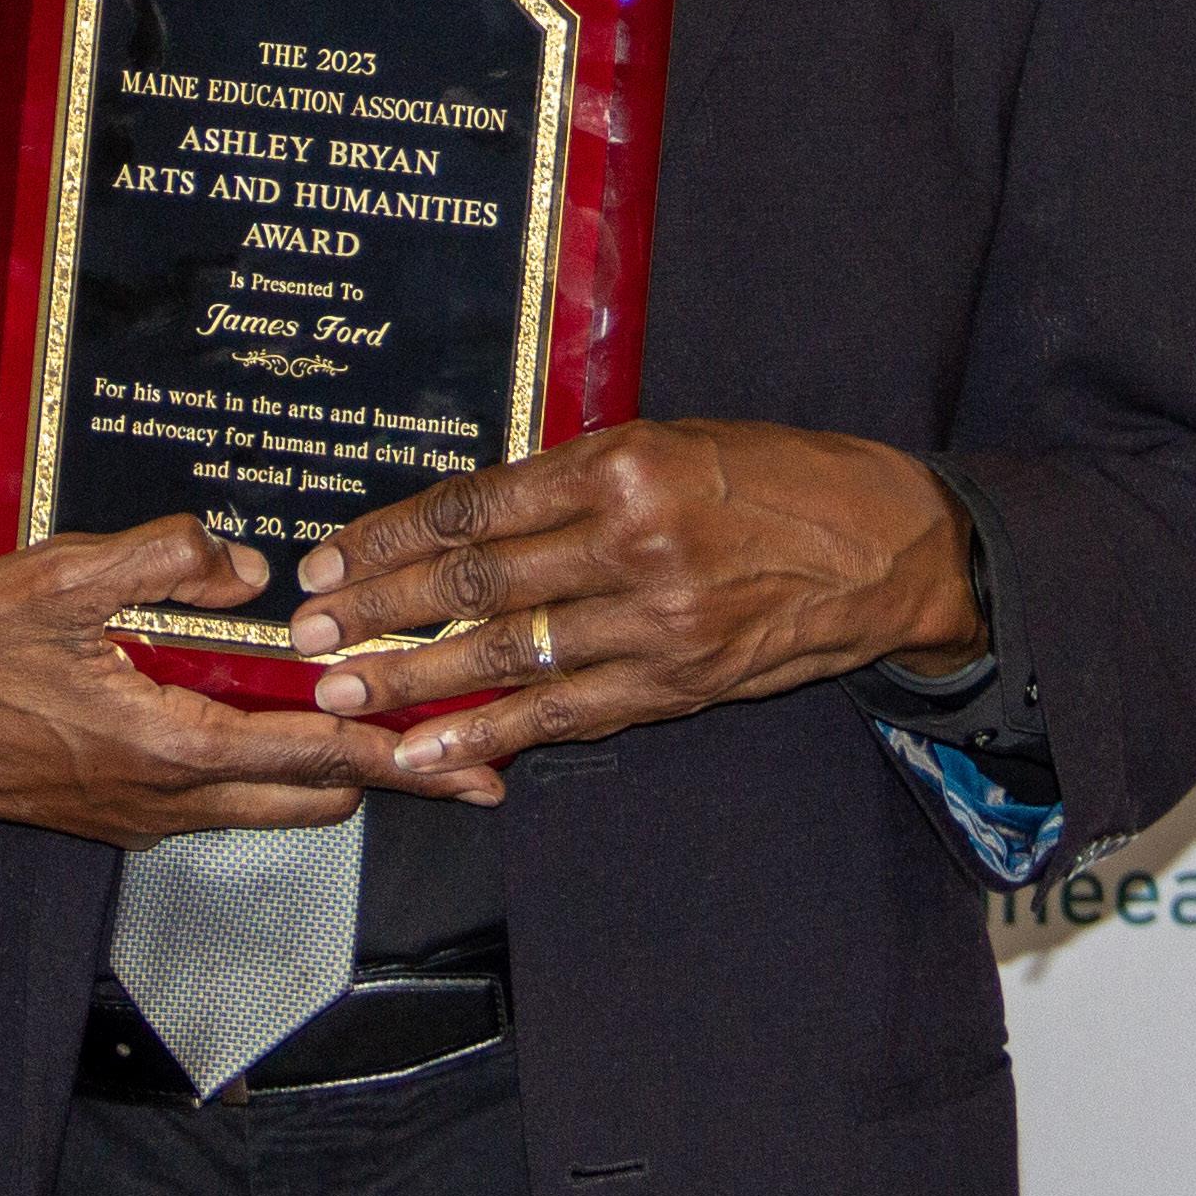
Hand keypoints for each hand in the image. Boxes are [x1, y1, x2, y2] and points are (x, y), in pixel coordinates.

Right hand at [0, 515, 468, 845]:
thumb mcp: (49, 578)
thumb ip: (159, 560)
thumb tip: (247, 566)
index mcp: (163, 747)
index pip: (315, 757)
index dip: (404, 755)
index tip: (474, 760)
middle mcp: (164, 800)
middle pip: (313, 798)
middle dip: (387, 768)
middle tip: (450, 731)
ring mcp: (139, 814)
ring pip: (268, 802)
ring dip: (325, 765)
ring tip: (377, 715)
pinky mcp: (114, 809)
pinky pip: (219, 796)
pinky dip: (265, 763)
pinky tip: (266, 708)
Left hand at [282, 420, 983, 776]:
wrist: (888, 546)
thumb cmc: (776, 480)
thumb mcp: (673, 442)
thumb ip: (575, 477)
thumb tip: (467, 516)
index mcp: (622, 462)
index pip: (475, 504)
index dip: (390, 537)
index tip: (330, 559)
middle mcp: (631, 538)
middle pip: (474, 579)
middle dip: (379, 610)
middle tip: (307, 631)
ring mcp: (654, 619)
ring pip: (506, 652)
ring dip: (413, 678)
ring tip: (343, 692)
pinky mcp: (676, 683)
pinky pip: (564, 715)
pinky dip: (489, 736)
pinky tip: (428, 753)